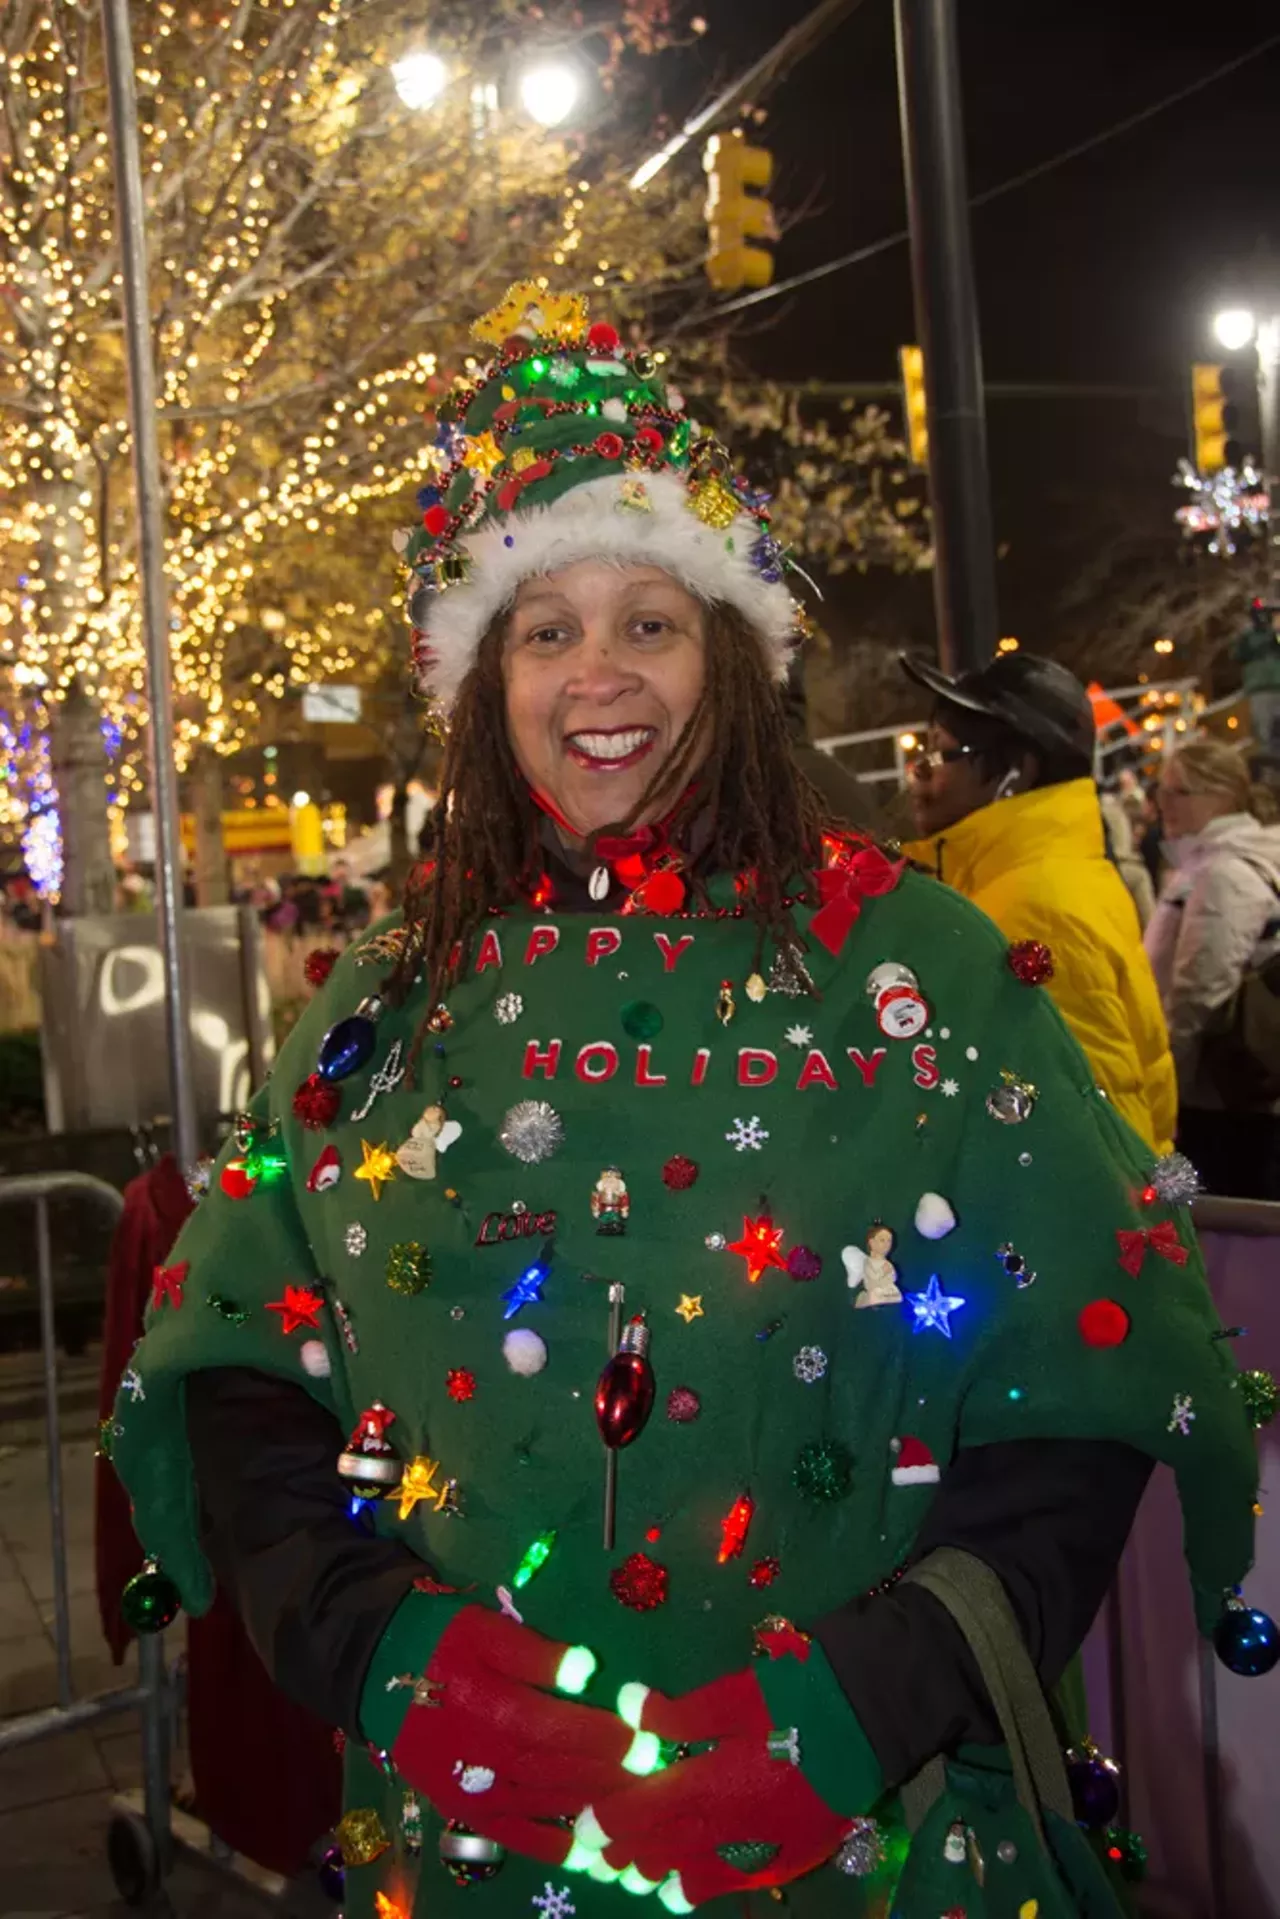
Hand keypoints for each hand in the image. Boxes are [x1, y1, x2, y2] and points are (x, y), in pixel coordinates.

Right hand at [391, 1606, 634, 1865]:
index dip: (604, 1738)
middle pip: (557, 1771)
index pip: (559, 1729)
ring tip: (634, 1807)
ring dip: (591, 1808)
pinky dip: (551, 1844)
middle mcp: (482, 1758)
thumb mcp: (484, 1629)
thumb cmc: (439, 1641)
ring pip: (543, 1804)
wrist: (376, 1674)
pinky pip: (514, 1834)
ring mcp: (471, 1791)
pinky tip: (587, 1851)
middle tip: (653, 1778)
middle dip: (609, 1775)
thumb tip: (587, 1671)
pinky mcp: (463, 1809)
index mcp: (488, 1706)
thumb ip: (535, 1653)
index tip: (647, 1742)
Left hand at [576, 1668, 848, 1907]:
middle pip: (671, 1845)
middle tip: (602, 1854)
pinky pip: (742, 1879)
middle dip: (632, 1850)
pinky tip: (691, 1891)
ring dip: (665, 1870)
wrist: (876, 1715)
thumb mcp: (734, 1693)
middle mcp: (736, 1826)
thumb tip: (630, 1709)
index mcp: (717, 1783)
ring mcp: (767, 1846)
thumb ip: (679, 1713)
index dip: (613, 1820)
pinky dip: (710, 1885)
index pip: (650, 1809)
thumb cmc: (800, 1694)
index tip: (584, 1829)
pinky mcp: (796, 1853)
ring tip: (636, 1873)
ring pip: (702, 1870)